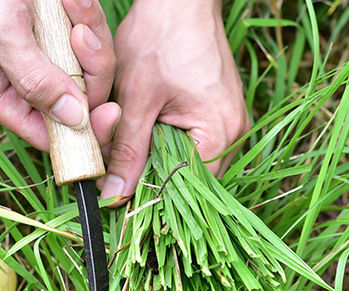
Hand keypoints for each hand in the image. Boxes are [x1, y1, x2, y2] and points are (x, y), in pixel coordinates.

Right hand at [0, 0, 119, 150]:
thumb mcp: (2, 36)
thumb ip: (34, 81)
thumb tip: (71, 121)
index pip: (51, 135)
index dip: (84, 130)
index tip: (111, 112)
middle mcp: (23, 84)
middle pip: (79, 99)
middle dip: (91, 68)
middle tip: (83, 33)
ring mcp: (42, 58)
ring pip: (88, 67)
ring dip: (91, 33)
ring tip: (75, 2)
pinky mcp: (55, 34)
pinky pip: (87, 38)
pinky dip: (85, 15)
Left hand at [100, 0, 248, 203]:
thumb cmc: (161, 38)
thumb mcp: (136, 99)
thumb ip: (127, 150)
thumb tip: (115, 195)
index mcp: (219, 134)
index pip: (186, 188)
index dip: (151, 193)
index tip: (120, 191)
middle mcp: (234, 134)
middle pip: (189, 178)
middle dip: (152, 173)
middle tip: (119, 162)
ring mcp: (230, 123)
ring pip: (188, 161)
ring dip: (158, 156)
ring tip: (133, 139)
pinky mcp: (219, 112)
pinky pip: (193, 142)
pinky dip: (167, 140)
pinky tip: (148, 127)